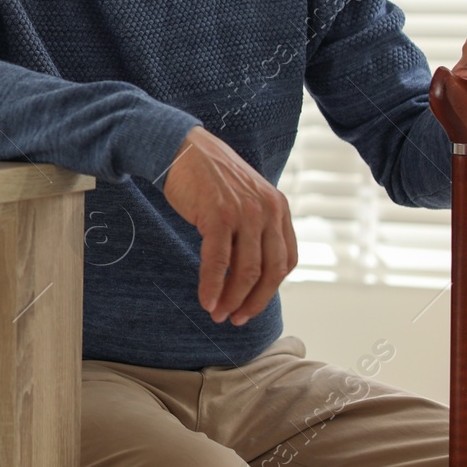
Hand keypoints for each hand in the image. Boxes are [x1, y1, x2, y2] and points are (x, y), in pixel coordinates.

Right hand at [162, 127, 297, 325]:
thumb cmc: (208, 176)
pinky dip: (212, 286)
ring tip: (217, 314)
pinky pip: (219, 261)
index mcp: (278, 207)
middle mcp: (268, 210)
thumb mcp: (245, 198)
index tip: (251, 306)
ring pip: (246, 271)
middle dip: (252, 302)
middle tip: (234, 319)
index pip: (286, 261)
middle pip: (269, 272)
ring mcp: (245, 212)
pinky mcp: (219, 215)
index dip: (270, 291)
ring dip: (231, 299)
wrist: (180, 147)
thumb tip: (249, 272)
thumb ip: (255, 227)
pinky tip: (206, 300)